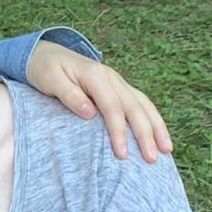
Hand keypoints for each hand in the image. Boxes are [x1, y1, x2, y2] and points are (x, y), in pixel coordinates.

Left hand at [25, 42, 172, 161]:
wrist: (45, 52)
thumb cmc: (44, 68)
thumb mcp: (50, 79)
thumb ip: (69, 95)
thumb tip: (90, 113)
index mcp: (96, 76)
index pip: (112, 107)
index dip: (119, 131)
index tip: (122, 153)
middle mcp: (112, 78)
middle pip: (134, 108)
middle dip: (145, 134)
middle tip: (151, 159)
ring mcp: (118, 82)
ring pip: (144, 105)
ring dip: (157, 128)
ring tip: (167, 150)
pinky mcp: (119, 88)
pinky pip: (140, 103)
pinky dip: (152, 119)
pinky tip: (159, 135)